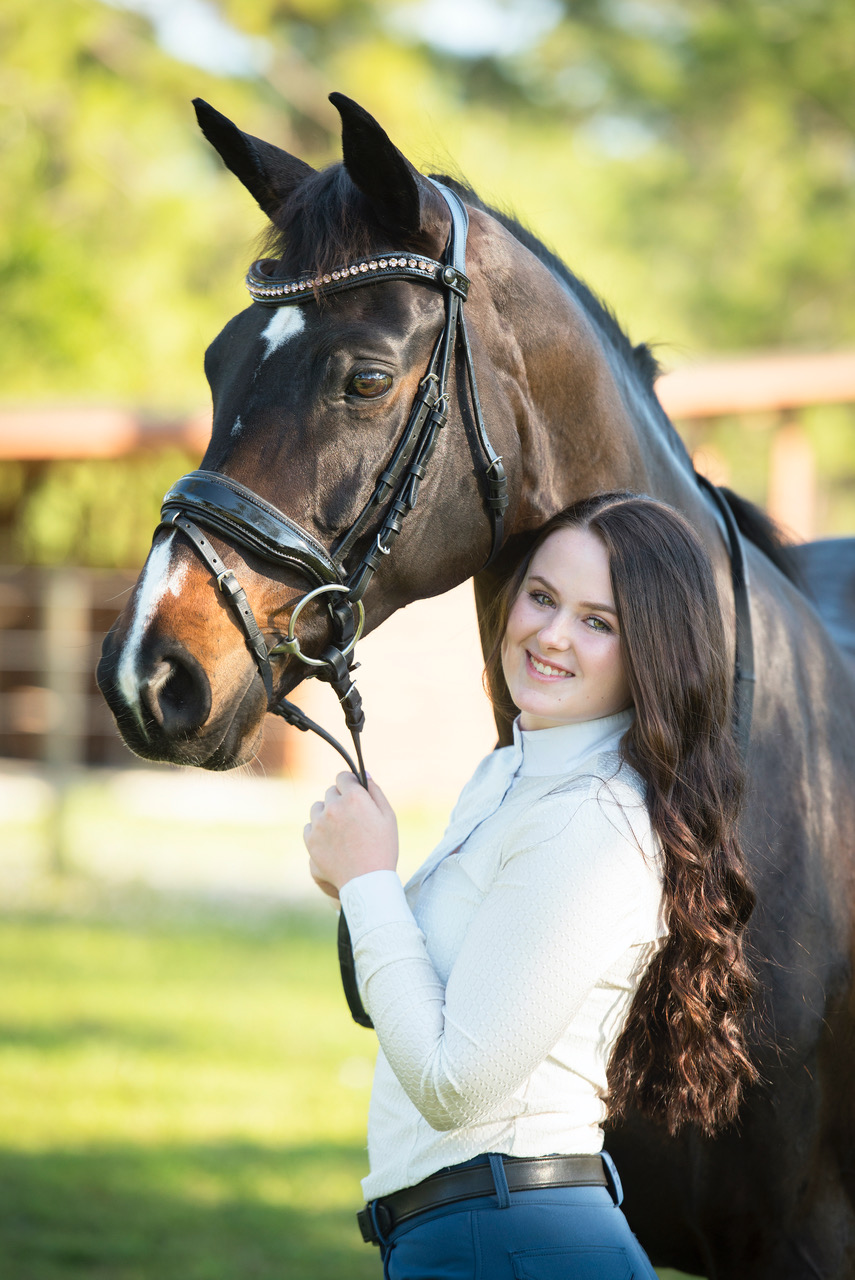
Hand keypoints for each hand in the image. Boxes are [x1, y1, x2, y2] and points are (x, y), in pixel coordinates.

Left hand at [303, 772, 397, 892]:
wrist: (367, 882)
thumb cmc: (382, 849)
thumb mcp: (388, 817)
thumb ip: (375, 792)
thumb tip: (364, 775)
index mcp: (354, 798)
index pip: (342, 777)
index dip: (349, 784)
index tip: (353, 792)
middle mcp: (333, 807)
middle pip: (330, 792)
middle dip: (340, 799)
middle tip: (352, 817)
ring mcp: (319, 824)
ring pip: (318, 808)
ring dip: (327, 813)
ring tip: (341, 831)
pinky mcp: (310, 840)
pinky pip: (309, 826)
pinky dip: (318, 830)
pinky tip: (332, 842)